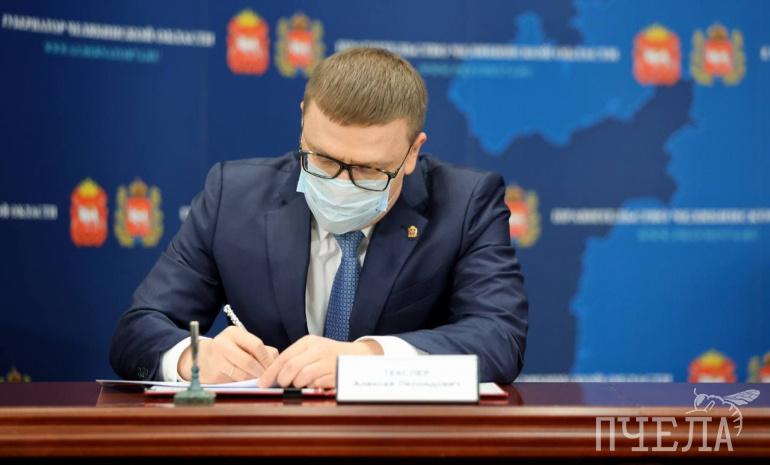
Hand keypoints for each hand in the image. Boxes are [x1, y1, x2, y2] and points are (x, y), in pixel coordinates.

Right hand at [178, 326, 278, 382]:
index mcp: (234, 332)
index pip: (256, 345)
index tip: (273, 367)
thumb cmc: (230, 351)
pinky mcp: (213, 374)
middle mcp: (223, 343)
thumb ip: (260, 351)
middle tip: (268, 377)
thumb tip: (276, 364)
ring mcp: (216, 358)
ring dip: (254, 379)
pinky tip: (247, 383)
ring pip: (242, 373)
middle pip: (249, 361)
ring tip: (259, 381)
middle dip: (261, 371)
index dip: (267, 359)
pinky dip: (244, 384)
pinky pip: (234, 381)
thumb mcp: (243, 344)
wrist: (202, 359)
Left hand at [258, 335, 382, 388]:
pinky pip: (315, 385)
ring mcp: (327, 361)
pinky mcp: (335, 373)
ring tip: (302, 384)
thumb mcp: (312, 350)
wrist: (358, 356)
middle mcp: (317, 349)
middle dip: (283, 380)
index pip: (284, 357)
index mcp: (308, 342)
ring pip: (302, 377)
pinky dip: (311, 388)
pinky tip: (315, 385)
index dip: (271, 372)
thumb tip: (273, 376)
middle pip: (290, 367)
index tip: (262, 383)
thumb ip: (294, 359)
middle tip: (282, 386)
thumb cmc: (330, 355)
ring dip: (297, 385)